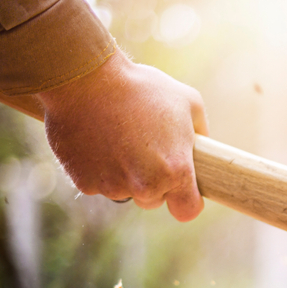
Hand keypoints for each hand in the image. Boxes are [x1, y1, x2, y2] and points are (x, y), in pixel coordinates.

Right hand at [37, 48, 208, 221]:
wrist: (85, 77)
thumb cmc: (140, 87)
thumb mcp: (187, 101)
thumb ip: (200, 132)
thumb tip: (203, 148)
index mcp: (175, 171)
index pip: (187, 211)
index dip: (186, 200)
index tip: (182, 191)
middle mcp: (145, 186)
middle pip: (153, 200)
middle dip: (152, 181)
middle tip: (143, 149)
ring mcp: (112, 186)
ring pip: (123, 191)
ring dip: (122, 174)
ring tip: (117, 138)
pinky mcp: (84, 183)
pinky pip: (96, 183)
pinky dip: (96, 168)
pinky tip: (96, 141)